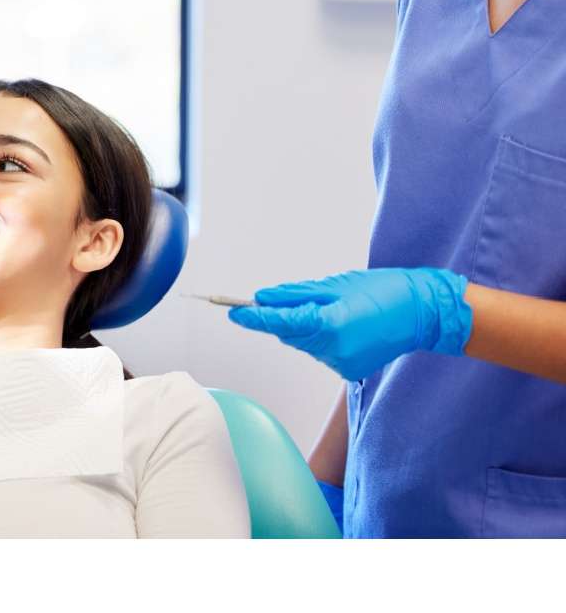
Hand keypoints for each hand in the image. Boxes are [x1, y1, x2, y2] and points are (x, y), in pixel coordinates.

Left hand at [227, 268, 472, 380]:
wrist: (423, 312)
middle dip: (281, 318)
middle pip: (289, 334)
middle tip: (282, 300)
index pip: (280, 322)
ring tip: (333, 309)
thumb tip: (262, 299)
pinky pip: (322, 352)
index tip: (232, 312)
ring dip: (305, 327)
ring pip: (304, 344)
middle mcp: (333, 350)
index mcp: (330, 324)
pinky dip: (322, 339)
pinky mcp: (349, 371)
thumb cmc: (382, 290)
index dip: (254, 318)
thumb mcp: (336, 285)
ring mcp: (342, 364)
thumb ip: (295, 295)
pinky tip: (344, 326)